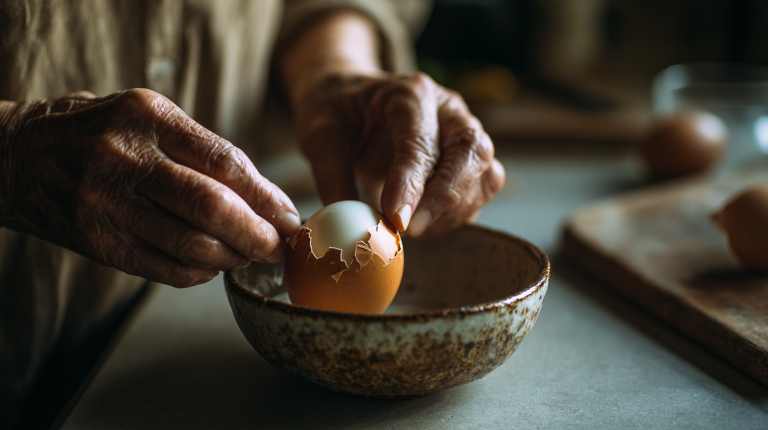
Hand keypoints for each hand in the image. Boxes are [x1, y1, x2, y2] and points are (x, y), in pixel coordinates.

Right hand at [0, 89, 300, 286]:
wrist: (18, 156)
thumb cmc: (99, 133)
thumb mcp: (148, 117)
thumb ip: (201, 151)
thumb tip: (264, 199)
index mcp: (148, 117)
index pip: (226, 162)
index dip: (267, 197)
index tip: (289, 216)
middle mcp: (126, 158)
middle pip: (213, 208)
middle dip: (257, 235)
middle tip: (276, 246)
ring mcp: (107, 203)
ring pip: (192, 246)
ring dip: (232, 258)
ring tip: (245, 256)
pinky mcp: (97, 242)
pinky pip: (164, 269)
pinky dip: (199, 274)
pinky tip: (210, 266)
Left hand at [291, 71, 504, 236]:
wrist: (350, 97)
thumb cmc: (337, 111)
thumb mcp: (319, 134)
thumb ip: (330, 175)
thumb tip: (347, 223)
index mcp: (409, 93)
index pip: (421, 141)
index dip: (412, 183)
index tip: (396, 219)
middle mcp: (448, 108)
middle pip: (472, 151)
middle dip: (446, 197)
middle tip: (412, 230)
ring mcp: (465, 131)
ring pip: (486, 174)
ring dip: (454, 211)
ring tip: (412, 229)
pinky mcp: (471, 158)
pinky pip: (482, 190)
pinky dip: (458, 215)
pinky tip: (424, 224)